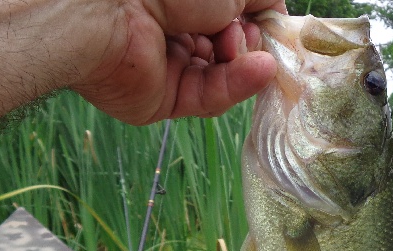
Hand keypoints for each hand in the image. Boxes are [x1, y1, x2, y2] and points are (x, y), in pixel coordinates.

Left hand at [72, 1, 287, 124]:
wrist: (114, 9)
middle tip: (249, 34)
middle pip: (230, 51)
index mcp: (184, 3)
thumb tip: (277, 15)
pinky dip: (238, 85)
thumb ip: (260, 0)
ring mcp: (170, 68)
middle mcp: (175, 32)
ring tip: (256, 53)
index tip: (276, 27)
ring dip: (246, 65)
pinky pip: (209, 96)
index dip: (256, 25)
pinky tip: (258, 71)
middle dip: (249, 43)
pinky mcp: (166, 99)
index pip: (231, 20)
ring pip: (224, 77)